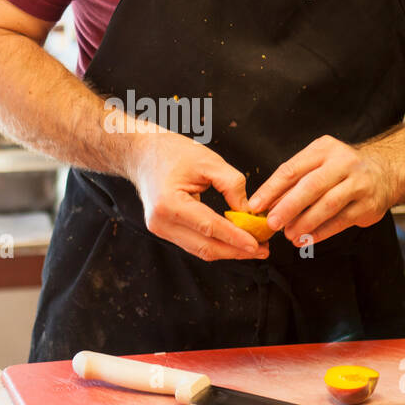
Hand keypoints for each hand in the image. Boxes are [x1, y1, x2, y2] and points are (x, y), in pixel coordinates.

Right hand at [126, 130, 268, 261]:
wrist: (143, 154)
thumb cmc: (172, 152)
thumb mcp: (208, 161)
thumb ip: (232, 185)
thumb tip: (249, 212)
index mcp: (169, 203)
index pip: (209, 227)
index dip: (235, 238)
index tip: (257, 244)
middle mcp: (161, 222)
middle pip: (205, 247)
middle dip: (236, 251)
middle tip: (262, 249)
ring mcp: (160, 229)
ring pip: (200, 250)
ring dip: (228, 251)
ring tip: (253, 248)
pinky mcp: (164, 231)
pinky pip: (194, 244)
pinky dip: (216, 244)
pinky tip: (233, 242)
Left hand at [247, 136, 396, 245]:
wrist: (385, 172)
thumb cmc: (342, 169)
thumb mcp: (319, 163)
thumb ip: (295, 181)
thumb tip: (268, 205)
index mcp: (324, 149)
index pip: (292, 169)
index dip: (271, 189)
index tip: (256, 205)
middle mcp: (343, 163)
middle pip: (311, 186)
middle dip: (288, 207)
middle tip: (272, 223)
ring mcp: (359, 184)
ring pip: (328, 205)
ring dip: (305, 223)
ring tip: (288, 234)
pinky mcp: (368, 205)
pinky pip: (341, 221)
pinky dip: (321, 232)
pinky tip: (306, 239)